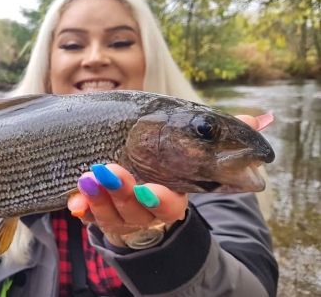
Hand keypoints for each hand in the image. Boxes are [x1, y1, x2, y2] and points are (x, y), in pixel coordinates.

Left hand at [67, 113, 273, 247]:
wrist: (142, 194)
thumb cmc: (168, 166)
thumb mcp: (192, 152)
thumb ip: (220, 137)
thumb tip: (262, 119)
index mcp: (170, 199)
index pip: (170, 206)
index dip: (161, 200)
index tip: (150, 189)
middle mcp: (145, 212)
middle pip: (135, 210)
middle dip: (123, 192)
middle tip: (109, 170)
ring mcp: (121, 215)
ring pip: (110, 213)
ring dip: (98, 195)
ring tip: (89, 175)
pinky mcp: (100, 213)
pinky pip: (89, 216)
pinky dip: (82, 208)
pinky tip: (74, 201)